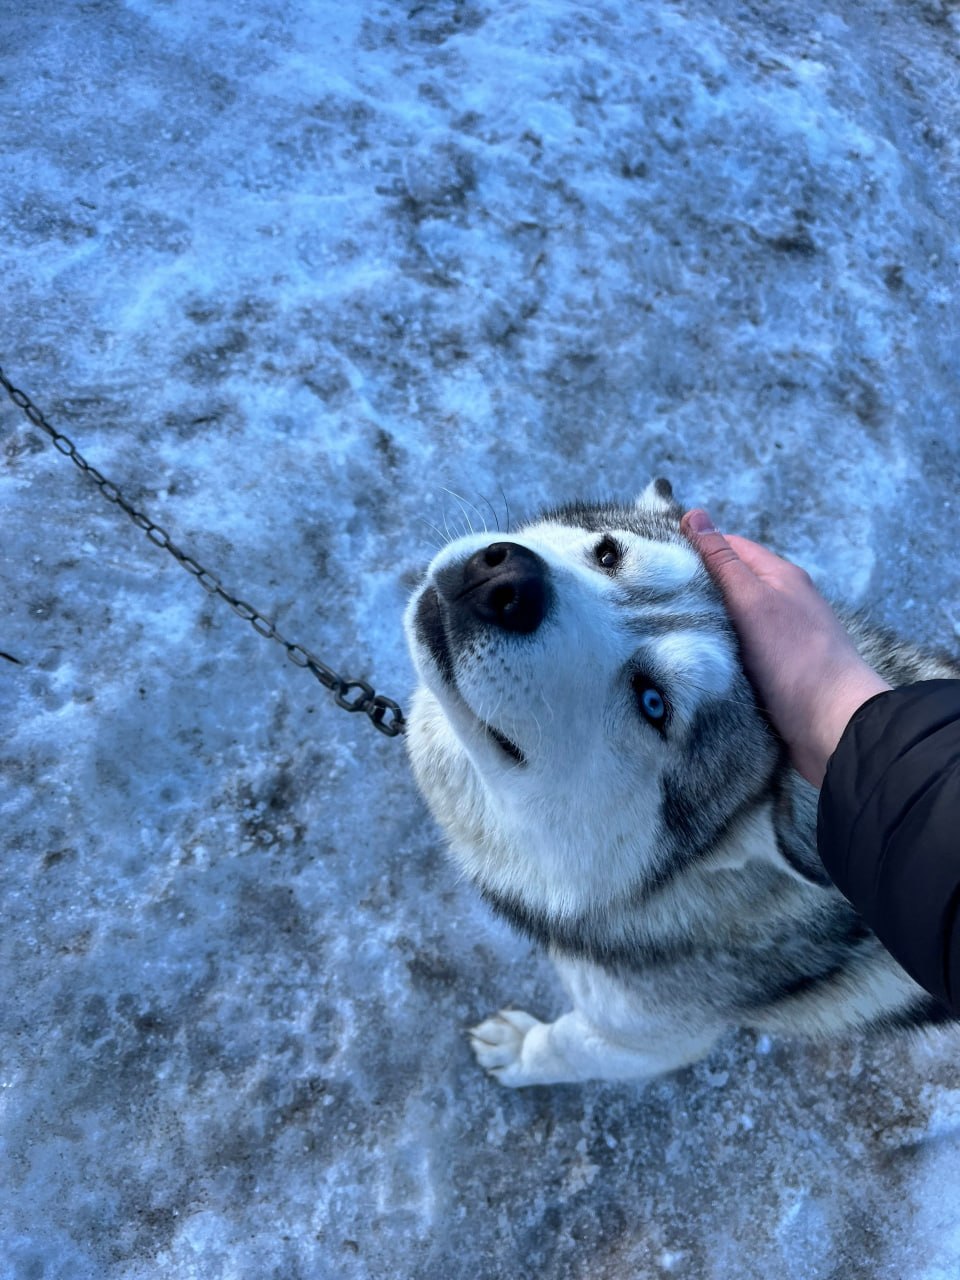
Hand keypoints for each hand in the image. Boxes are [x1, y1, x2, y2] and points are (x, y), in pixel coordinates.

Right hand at [681, 509, 890, 785]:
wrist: (833, 725)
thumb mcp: (752, 600)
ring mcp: (778, 640)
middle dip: (694, 590)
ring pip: (730, 623)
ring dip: (703, 626)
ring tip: (661, 632)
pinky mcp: (773, 674)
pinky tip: (692, 664)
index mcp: (779, 577)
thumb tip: (696, 514)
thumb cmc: (795, 658)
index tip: (655, 559)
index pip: (729, 547)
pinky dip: (715, 656)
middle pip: (728, 585)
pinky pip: (736, 655)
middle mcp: (781, 603)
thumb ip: (722, 561)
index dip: (694, 548)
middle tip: (649, 600)